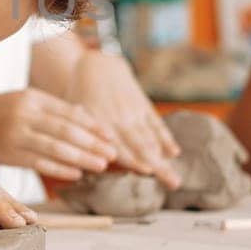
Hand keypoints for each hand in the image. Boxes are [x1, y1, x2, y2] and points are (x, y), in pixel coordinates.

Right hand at [0, 89, 115, 181]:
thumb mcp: (24, 101)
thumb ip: (54, 109)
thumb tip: (87, 117)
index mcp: (32, 97)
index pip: (70, 112)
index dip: (93, 126)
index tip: (112, 137)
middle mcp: (25, 113)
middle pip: (67, 130)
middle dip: (93, 143)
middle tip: (113, 154)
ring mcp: (16, 133)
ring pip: (56, 147)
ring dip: (81, 158)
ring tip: (101, 166)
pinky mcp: (8, 153)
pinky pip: (39, 162)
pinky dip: (59, 169)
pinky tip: (75, 174)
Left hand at [66, 52, 181, 186]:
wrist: (97, 66)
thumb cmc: (80, 97)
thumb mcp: (74, 114)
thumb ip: (80, 137)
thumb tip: (78, 162)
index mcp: (99, 121)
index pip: (118, 144)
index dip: (133, 158)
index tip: (147, 172)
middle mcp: (118, 117)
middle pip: (141, 145)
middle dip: (158, 166)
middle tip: (174, 184)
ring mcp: (133, 111)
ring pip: (150, 137)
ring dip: (163, 158)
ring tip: (175, 177)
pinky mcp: (143, 105)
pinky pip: (156, 123)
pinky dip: (165, 137)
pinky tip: (174, 152)